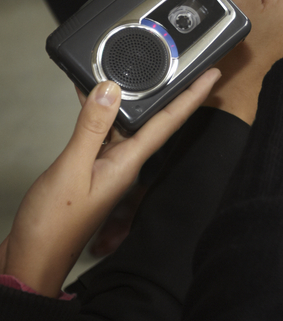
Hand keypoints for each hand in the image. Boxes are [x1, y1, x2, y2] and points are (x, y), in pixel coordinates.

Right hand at [0, 71, 219, 296]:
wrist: (31, 257)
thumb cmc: (52, 225)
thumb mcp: (72, 169)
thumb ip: (91, 129)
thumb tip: (111, 91)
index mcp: (129, 163)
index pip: (170, 122)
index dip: (193, 96)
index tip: (213, 74)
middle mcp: (124, 162)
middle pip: (153, 118)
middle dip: (169, 90)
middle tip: (180, 63)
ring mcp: (107, 166)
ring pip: (124, 122)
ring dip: (128, 97)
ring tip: (133, 68)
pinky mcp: (88, 168)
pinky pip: (101, 131)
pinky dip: (98, 111)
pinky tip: (91, 96)